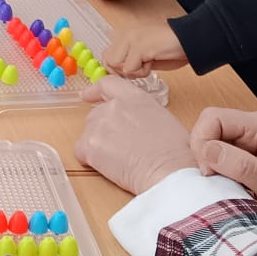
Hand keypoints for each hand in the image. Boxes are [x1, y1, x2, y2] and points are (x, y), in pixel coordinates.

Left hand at [74, 76, 196, 194]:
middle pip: (97, 114)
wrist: (168, 171)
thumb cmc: (175, 151)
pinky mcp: (89, 145)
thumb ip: (141, 112)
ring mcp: (99, 125)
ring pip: (90, 133)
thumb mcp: (163, 118)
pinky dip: (91, 160)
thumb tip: (134, 121)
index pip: (108, 84)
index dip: (95, 91)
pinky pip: (82, 151)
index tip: (87, 95)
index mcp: (134, 98)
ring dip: (99, 145)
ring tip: (121, 159)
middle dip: (104, 129)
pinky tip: (111, 167)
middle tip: (121, 147)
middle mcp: (113, 107)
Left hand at [103, 22, 187, 78]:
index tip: (129, 71)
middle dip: (124, 71)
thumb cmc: (170, 48)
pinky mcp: (139, 46)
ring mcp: (131, 39)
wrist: (190, 40)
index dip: (116, 69)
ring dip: (134, 71)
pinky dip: (142, 71)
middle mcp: (124, 35)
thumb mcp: (144, 54)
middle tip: (142, 66)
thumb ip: (128, 60)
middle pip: (108, 63)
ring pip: (116, 66)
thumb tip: (115, 73)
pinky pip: (129, 69)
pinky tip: (153, 61)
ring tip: (149, 62)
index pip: (105, 56)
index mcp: (124, 35)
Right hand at [192, 108, 256, 232]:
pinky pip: (219, 146)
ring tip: (226, 180)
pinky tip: (229, 178)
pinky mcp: (245, 145)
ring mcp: (249, 133)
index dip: (203, 142)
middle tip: (215, 178)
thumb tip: (207, 150)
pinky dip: (216, 163)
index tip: (210, 172)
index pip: (214, 118)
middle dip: (203, 151)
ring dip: (209, 159)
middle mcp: (255, 124)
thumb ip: (241, 166)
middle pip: (209, 123)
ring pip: (211, 135)